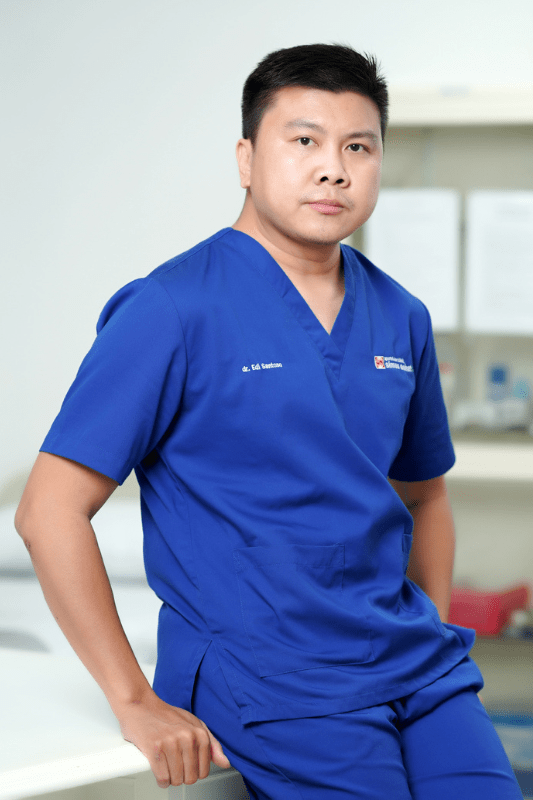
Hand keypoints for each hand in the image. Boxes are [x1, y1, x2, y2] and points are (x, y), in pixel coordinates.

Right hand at [115, 690, 230, 787]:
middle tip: (175, 764)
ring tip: (166, 764)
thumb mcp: (194, 725)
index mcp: (200, 733)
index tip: (187, 765)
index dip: (194, 771)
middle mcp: (187, 737)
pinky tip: (159, 768)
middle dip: (182, 776)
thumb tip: (225, 762)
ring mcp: (171, 743)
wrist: (141, 706)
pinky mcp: (155, 749)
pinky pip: (163, 778)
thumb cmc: (167, 716)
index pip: (204, 770)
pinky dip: (161, 779)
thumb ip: (212, 745)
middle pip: (191, 777)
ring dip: (170, 777)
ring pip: (176, 780)